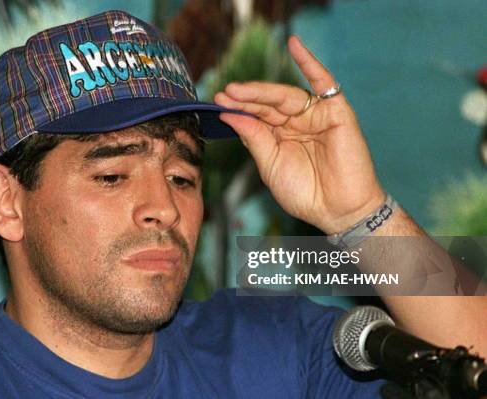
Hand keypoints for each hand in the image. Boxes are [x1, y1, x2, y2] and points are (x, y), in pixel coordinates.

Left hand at [213, 36, 385, 234]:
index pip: (256, 115)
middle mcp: (296, 122)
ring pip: (286, 95)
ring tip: (238, 89)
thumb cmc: (305, 193)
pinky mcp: (336, 112)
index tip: (217, 101)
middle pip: (267, 103)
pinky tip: (294, 45)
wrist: (338, 211)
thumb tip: (230, 115)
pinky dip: (310, 62)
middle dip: (245, 98)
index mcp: (279, 135)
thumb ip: (254, 138)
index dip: (238, 108)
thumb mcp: (270, 165)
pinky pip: (324, 82)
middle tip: (224, 94)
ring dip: (262, 90)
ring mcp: (316, 115)